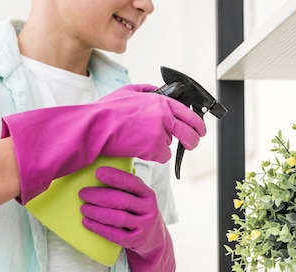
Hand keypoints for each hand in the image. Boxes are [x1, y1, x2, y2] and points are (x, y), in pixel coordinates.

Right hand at [1, 84, 206, 203]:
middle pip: (191, 131)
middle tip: (192, 143)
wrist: (96, 127)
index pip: (188, 112)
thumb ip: (146, 91)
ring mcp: (161, 132)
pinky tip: (140, 149)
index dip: (196, 123)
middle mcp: (164, 114)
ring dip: (163, 146)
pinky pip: (162, 156)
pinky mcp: (155, 148)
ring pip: (172, 144)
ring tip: (147, 144)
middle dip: (194, 139)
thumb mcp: (127, 91)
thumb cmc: (106, 111)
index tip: (199, 129)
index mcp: (159, 100)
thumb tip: (157, 91)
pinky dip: (154, 156)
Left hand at [79, 166, 174, 271]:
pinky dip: (99, 228)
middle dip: (100, 196)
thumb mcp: (139, 197)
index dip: (115, 177)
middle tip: (83, 193)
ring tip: (83, 208)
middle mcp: (148, 209)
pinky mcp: (135, 241)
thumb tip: (99, 173)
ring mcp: (143, 226)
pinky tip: (87, 222)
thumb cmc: (139, 212)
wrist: (155, 238)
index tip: (98, 172)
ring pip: (118, 218)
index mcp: (148, 194)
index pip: (132, 183)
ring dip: (97, 212)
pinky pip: (115, 235)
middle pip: (122, 201)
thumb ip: (126, 186)